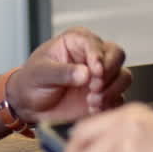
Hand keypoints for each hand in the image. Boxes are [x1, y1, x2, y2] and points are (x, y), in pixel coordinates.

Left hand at [8, 27, 130, 123]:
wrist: (29, 105)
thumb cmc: (32, 82)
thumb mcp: (41, 73)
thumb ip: (62, 72)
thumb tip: (85, 73)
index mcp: (77, 41)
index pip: (96, 43)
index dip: (99, 57)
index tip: (96, 71)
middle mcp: (92, 55)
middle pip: (117, 56)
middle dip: (109, 73)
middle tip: (94, 88)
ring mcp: (101, 76)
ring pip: (123, 76)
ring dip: (111, 90)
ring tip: (92, 102)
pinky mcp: (105, 95)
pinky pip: (119, 97)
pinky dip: (110, 104)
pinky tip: (94, 109)